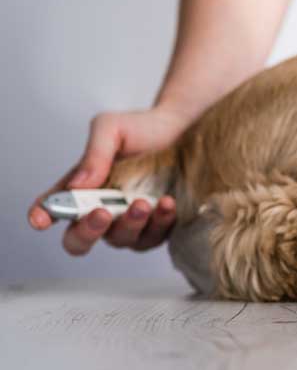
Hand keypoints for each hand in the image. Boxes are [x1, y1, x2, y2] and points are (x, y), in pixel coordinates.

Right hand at [28, 105, 190, 255]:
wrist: (184, 128)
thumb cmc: (142, 129)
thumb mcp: (112, 129)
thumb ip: (94, 154)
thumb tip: (78, 185)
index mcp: (81, 187)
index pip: (53, 208)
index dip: (42, 216)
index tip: (40, 220)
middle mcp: (101, 210)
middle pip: (79, 240)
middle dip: (87, 231)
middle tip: (101, 213)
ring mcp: (129, 223)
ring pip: (120, 240)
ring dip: (128, 225)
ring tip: (141, 203)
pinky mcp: (158, 227)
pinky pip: (154, 237)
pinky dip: (159, 223)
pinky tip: (166, 203)